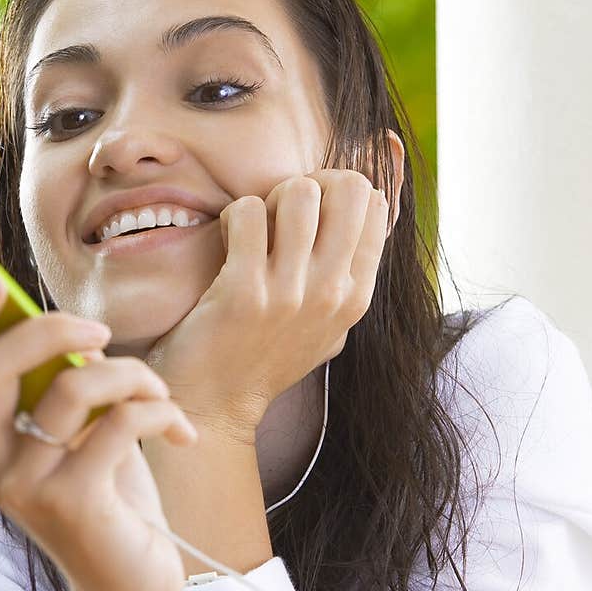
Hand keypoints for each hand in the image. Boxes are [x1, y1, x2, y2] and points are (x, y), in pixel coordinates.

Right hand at [0, 281, 199, 590]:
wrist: (134, 590)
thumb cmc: (108, 500)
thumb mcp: (77, 436)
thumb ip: (60, 386)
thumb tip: (72, 330)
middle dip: (51, 329)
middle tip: (101, 332)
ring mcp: (25, 487)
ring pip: (69, 388)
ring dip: (127, 374)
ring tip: (157, 392)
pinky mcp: (71, 504)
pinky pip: (119, 422)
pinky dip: (159, 411)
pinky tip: (180, 430)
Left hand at [143, 170, 390, 441]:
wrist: (216, 406)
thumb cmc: (264, 357)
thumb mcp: (327, 324)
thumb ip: (351, 273)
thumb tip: (375, 197)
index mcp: (357, 297)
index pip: (372, 202)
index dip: (336, 190)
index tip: (308, 212)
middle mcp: (333, 294)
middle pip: (347, 187)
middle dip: (309, 183)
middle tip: (280, 210)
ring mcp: (290, 294)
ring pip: (298, 192)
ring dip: (268, 198)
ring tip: (253, 226)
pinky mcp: (245, 293)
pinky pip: (246, 212)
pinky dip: (232, 216)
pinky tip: (227, 241)